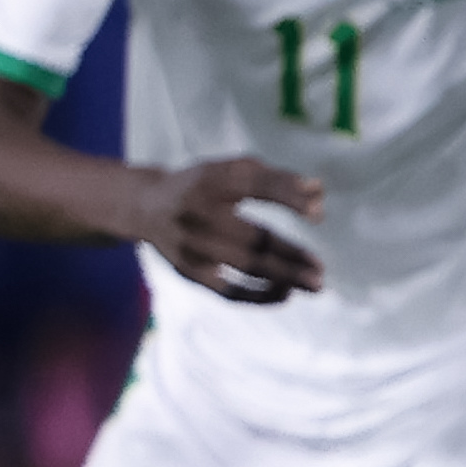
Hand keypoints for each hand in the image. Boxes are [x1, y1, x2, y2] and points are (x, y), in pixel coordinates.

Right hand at [133, 154, 326, 304]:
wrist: (145, 207)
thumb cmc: (202, 185)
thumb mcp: (230, 171)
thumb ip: (273, 179)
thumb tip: (318, 192)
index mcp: (211, 179)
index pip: (254, 185)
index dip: (288, 197)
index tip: (319, 214)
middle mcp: (198, 212)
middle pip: (252, 237)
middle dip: (291, 254)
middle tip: (321, 268)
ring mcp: (192, 245)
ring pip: (244, 266)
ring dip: (283, 277)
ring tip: (315, 284)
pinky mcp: (188, 270)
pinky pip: (227, 290)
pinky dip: (258, 295)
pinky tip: (285, 294)